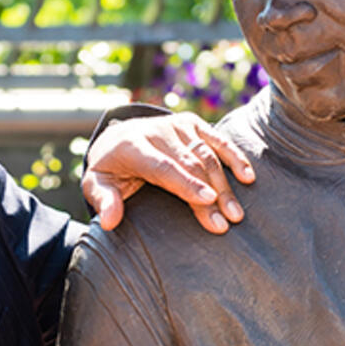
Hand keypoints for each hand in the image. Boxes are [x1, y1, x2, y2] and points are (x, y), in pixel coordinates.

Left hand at [82, 112, 255, 233]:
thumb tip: (109, 221)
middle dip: (211, 194)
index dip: (186, 184)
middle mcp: (157, 131)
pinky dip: (234, 156)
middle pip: (190, 164)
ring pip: (207, 154)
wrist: (117, 138)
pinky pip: (217, 139)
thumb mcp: (97, 184)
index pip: (163, 167)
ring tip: (236, 213)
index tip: (207, 202)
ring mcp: (176, 125)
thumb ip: (103, 201)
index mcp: (132, 146)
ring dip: (225, 184)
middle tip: (226, 222)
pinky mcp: (191, 123)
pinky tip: (248, 176)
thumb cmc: (109, 169)